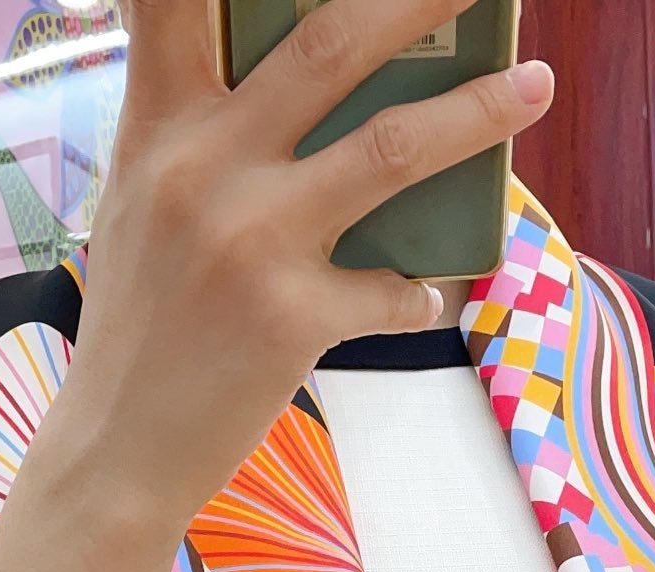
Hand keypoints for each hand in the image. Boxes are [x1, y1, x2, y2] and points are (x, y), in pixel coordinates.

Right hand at [53, 0, 553, 531]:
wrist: (118, 447)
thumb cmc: (138, 322)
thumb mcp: (139, 201)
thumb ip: (195, 130)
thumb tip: (280, 84)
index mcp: (160, 126)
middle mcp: (203, 167)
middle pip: (330, 42)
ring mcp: (252, 242)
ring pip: (390, 148)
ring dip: (477, 113)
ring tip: (536, 84)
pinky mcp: (294, 318)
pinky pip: (392, 288)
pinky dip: (416, 290)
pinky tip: (420, 293)